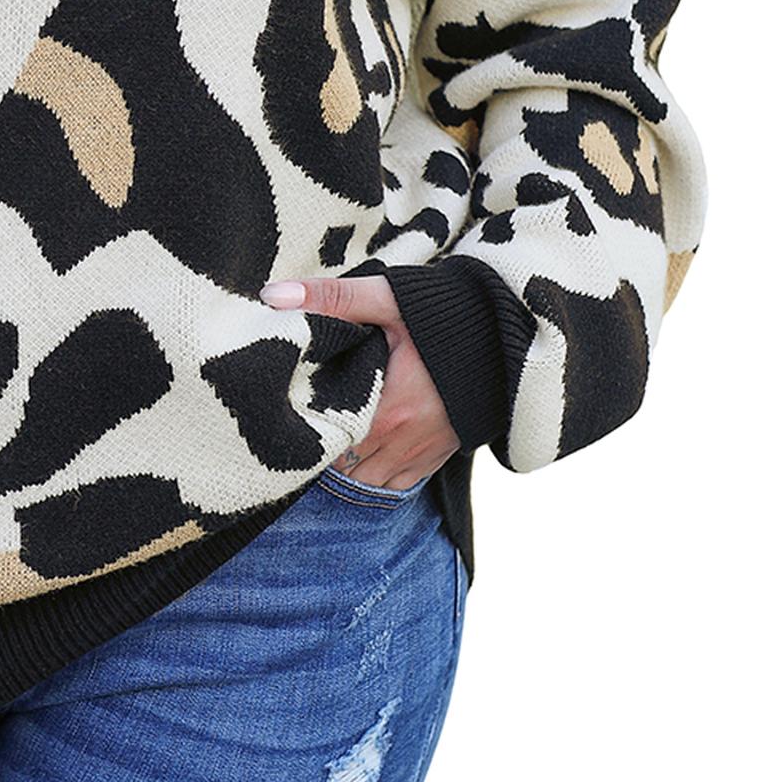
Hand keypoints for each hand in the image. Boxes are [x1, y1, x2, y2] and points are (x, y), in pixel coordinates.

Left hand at [260, 273, 459, 490]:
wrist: (508, 330)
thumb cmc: (445, 312)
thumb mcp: (387, 298)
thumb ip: (332, 298)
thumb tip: (272, 297)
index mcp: (386, 409)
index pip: (327, 445)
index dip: (306, 437)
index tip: (290, 421)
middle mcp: (404, 439)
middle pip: (346, 470)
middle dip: (324, 455)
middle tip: (305, 431)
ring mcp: (425, 451)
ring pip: (371, 483)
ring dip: (350, 470)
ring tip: (331, 444)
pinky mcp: (441, 454)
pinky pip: (400, 484)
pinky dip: (380, 476)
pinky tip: (367, 453)